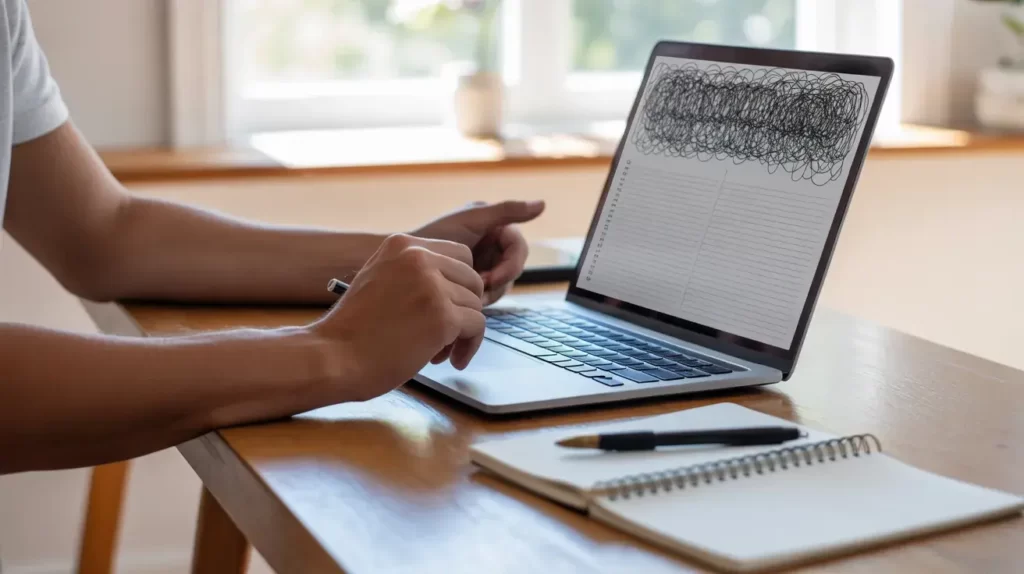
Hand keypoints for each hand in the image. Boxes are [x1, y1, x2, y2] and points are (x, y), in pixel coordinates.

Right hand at [308, 234, 485, 401]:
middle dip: (464, 307)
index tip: (445, 307)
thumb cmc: (352, 330)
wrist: (333, 357)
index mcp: (403, 245)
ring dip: (462, 332)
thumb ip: (411, 275)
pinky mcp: (443, 316)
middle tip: (445, 334)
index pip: (459, 254)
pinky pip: (477, 326)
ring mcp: (432, 286)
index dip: (458, 284)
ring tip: (438, 352)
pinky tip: (452, 361)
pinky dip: (469, 346)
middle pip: (472, 278)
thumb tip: (451, 286)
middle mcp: (419, 258)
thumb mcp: (379, 280)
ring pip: (476, 304)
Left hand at [414, 200, 545, 304]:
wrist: (401, 264)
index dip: (510, 265)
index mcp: (494, 227)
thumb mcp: (470, 221)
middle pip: (513, 269)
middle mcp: (492, 245)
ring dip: (486, 294)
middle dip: (496, 282)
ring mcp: (483, 265)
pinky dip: (477, 301)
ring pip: (502, 286)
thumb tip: (542, 204)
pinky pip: (487, 297)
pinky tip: (461, 302)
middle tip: (477, 291)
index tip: (491, 278)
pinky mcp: (472, 284)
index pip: (518, 249)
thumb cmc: (432, 236)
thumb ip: (506, 211)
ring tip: (463, 296)